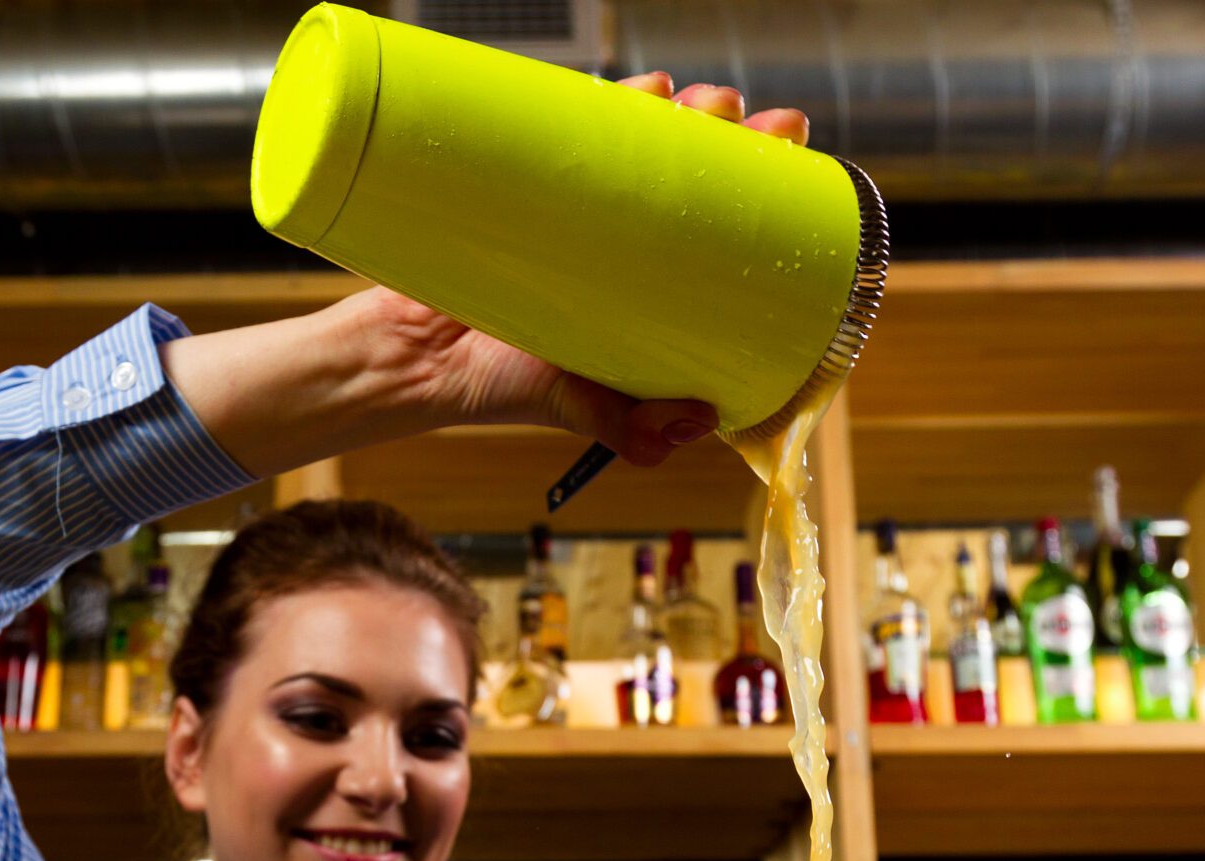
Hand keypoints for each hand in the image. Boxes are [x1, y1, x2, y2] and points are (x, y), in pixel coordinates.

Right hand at [367, 74, 811, 466]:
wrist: (413, 353)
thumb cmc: (499, 383)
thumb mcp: (577, 408)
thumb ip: (630, 426)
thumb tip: (698, 420)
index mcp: (656, 293)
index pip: (725, 234)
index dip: (766, 196)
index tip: (791, 164)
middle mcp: (630, 245)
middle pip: (701, 177)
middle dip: (740, 141)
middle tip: (761, 129)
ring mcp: (588, 208)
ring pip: (654, 143)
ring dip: (692, 111)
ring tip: (705, 105)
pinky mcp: (540, 180)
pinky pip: (589, 129)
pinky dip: (624, 102)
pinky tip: (648, 90)